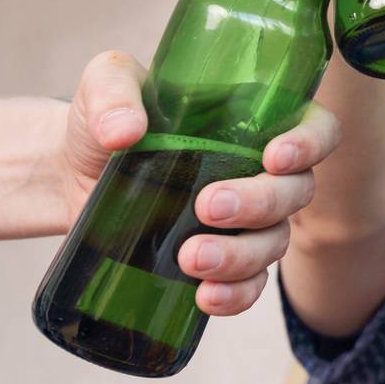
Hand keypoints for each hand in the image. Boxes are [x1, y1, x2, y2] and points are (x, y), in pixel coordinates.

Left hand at [58, 52, 339, 315]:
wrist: (68, 174)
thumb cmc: (104, 119)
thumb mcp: (104, 85)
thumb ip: (113, 93)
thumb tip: (125, 132)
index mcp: (255, 119)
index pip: (316, 129)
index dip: (310, 144)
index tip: (274, 157)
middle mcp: (260, 171)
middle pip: (296, 192)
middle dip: (260, 204)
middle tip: (208, 206)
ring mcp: (243, 221)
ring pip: (274, 243)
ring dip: (241, 255)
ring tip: (189, 258)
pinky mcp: (217, 261)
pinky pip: (249, 286)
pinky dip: (235, 296)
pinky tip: (204, 298)